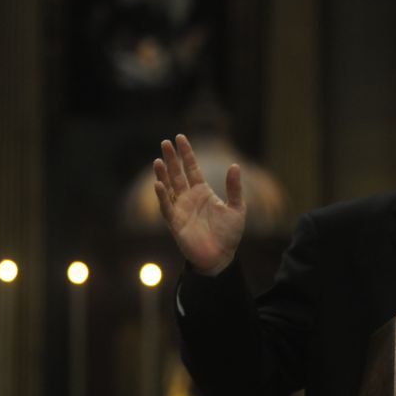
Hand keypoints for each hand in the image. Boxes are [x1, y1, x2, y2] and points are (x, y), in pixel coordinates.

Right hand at [154, 134, 245, 275]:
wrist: (221, 257)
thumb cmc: (228, 234)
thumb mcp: (237, 208)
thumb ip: (234, 188)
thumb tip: (235, 165)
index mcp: (203, 192)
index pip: (192, 168)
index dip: (186, 153)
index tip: (180, 138)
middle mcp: (189, 198)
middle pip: (177, 174)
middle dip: (171, 158)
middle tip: (165, 142)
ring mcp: (180, 209)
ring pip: (169, 187)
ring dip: (163, 174)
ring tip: (158, 160)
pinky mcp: (175, 222)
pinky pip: (167, 207)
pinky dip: (162, 196)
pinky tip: (158, 184)